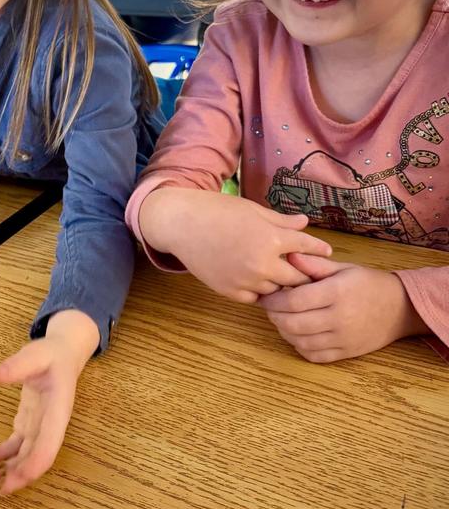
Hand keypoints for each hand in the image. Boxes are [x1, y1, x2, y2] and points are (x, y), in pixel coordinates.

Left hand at [0, 310, 98, 494]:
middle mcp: (51, 424)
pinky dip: (3, 455)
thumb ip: (17, 365)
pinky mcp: (29, 424)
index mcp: (58, 410)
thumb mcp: (36, 354)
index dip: (36, 463)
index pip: (50, 443)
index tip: (19, 478)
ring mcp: (40, 427)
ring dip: (10, 471)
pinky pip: (17, 445)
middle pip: (38, 456)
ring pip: (26, 456)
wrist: (62, 354)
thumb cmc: (51, 354)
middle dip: (20, 476)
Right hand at [139, 188, 331, 302]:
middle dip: (303, 274)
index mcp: (270, 238)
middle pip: (296, 278)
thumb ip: (281, 221)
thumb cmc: (217, 210)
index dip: (318, 248)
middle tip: (309, 273)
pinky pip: (254, 299)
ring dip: (280, 284)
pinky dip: (258, 292)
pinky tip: (257, 281)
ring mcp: (245, 280)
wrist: (182, 224)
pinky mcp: (230, 291)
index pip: (305, 247)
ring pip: (276, 291)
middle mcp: (262, 263)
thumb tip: (305, 223)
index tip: (326, 251)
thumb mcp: (253, 209)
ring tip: (281, 278)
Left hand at [259, 254, 429, 362]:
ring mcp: (343, 339)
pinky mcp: (346, 353)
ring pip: (301, 341)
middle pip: (294, 323)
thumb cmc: (366, 283)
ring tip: (281, 319)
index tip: (265, 296)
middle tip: (270, 308)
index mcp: (336, 293)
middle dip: (275, 316)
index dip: (274, 300)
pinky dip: (300, 347)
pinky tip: (298, 335)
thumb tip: (288, 256)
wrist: (399, 308)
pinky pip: (315, 356)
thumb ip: (314, 264)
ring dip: (285, 332)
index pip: (295, 300)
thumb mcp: (342, 267)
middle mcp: (339, 318)